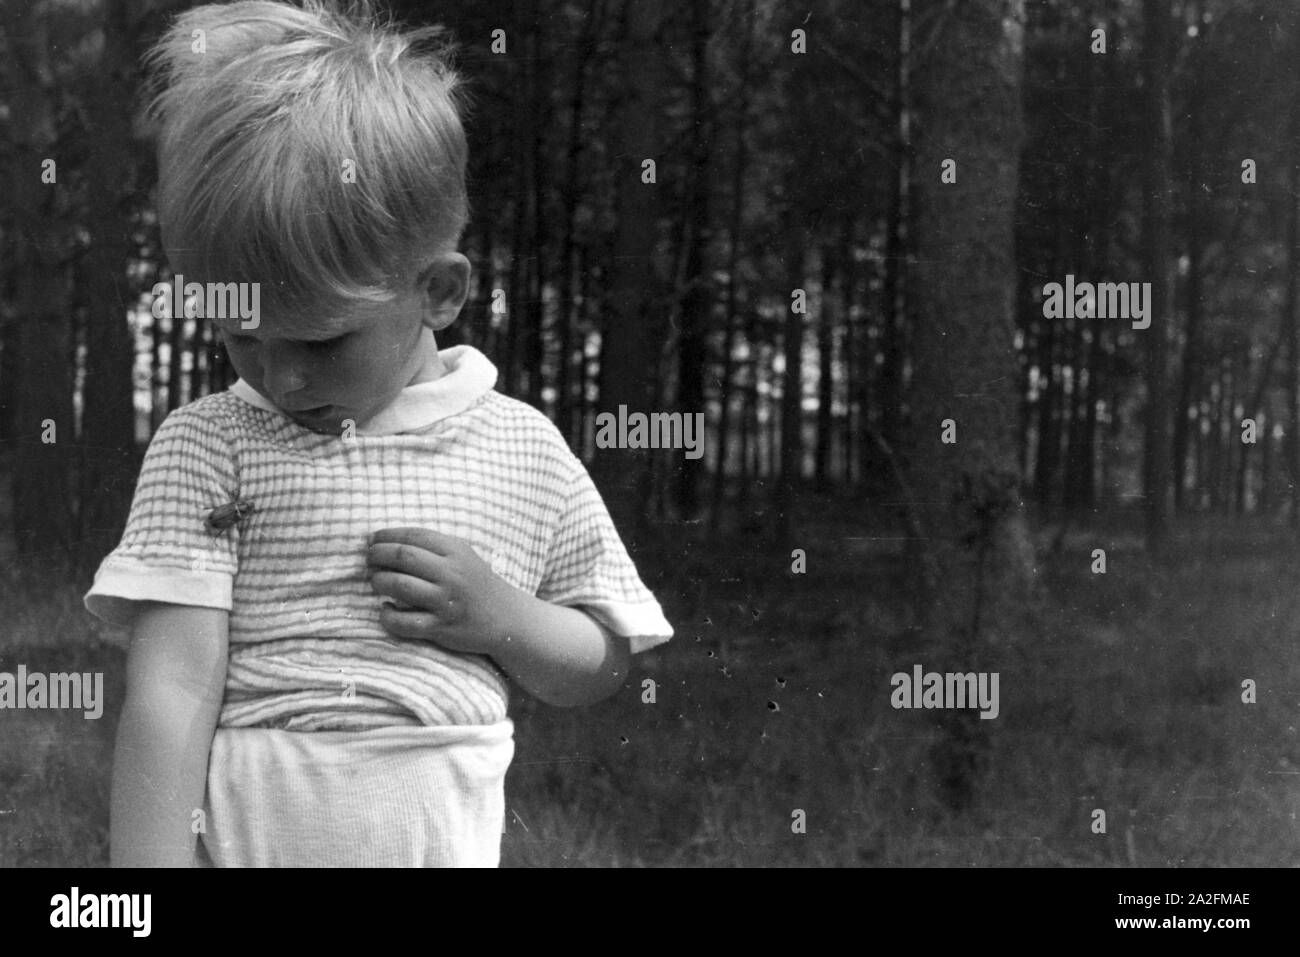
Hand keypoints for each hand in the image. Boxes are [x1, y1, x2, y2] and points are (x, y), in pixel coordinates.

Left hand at [367, 527, 518, 654]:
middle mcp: (451, 574)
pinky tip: (386, 609)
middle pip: (402, 557)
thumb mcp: (463, 556)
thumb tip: (387, 540)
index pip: (414, 536)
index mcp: (456, 551)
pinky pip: (405, 622)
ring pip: (400, 586)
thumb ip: (433, 547)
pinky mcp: (441, 627)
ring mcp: (446, 602)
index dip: (386, 535)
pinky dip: (388, 615)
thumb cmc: (476, 583)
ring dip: (379, 582)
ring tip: (376, 582)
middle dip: (377, 555)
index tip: (372, 540)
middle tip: (368, 560)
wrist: (506, 617)